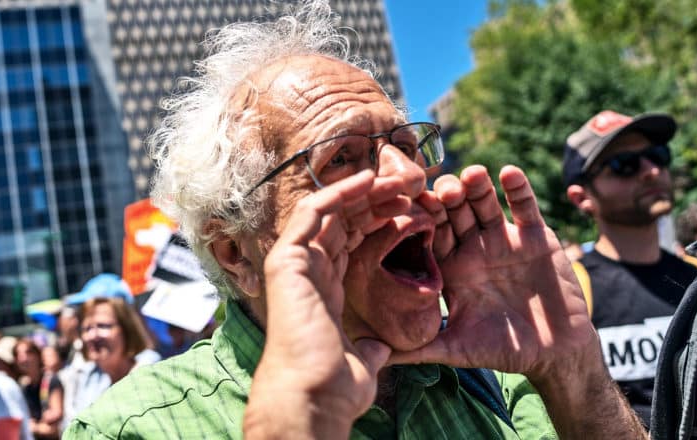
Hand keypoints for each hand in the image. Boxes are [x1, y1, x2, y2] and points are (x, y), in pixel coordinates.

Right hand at [244, 170, 408, 438]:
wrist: (313, 396)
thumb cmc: (336, 385)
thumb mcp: (363, 359)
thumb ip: (371, 348)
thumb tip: (382, 349)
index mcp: (324, 288)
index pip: (350, 241)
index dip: (378, 221)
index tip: (410, 209)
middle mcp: (307, 271)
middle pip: (341, 221)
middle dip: (375, 200)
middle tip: (409, 186)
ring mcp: (294, 263)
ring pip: (327, 211)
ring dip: (361, 191)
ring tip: (395, 179)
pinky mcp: (286, 260)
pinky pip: (310, 213)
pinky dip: (337, 194)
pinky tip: (366, 181)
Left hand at [392, 165, 595, 380]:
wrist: (556, 352)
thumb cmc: (503, 351)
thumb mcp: (457, 348)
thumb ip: (418, 349)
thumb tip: (373, 356)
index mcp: (450, 268)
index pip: (431, 237)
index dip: (422, 221)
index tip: (408, 206)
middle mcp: (473, 248)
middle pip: (455, 214)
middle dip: (448, 199)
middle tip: (441, 188)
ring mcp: (503, 239)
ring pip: (485, 204)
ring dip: (478, 187)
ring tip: (472, 174)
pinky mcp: (535, 236)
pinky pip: (525, 208)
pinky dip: (518, 189)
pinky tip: (509, 172)